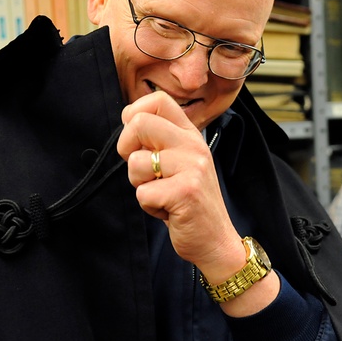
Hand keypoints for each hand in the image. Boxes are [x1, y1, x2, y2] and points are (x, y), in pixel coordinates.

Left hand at [116, 91, 245, 274]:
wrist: (215, 240)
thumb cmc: (189, 203)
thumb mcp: (180, 163)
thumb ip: (160, 142)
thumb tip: (128, 123)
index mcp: (190, 135)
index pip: (157, 100)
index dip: (134, 116)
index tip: (137, 141)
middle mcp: (194, 146)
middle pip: (139, 123)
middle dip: (126, 149)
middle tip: (143, 171)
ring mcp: (192, 167)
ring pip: (135, 162)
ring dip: (139, 184)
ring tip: (161, 194)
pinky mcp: (185, 192)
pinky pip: (142, 193)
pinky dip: (149, 206)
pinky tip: (168, 210)